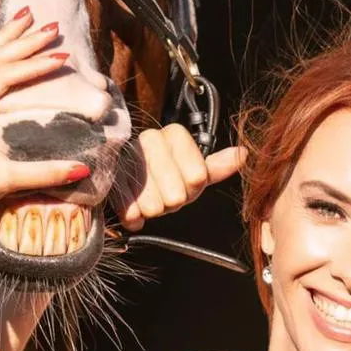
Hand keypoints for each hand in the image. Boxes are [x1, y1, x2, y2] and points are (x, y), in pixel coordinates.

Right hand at [111, 124, 245, 230]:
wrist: (122, 179)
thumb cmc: (163, 176)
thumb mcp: (192, 169)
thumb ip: (216, 165)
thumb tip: (243, 154)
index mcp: (174, 134)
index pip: (198, 175)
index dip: (193, 185)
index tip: (186, 181)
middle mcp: (149, 139)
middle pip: (176, 193)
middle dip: (173, 199)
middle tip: (167, 193)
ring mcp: (125, 158)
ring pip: (154, 204)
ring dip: (155, 208)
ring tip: (151, 198)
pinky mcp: (107, 179)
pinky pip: (130, 211)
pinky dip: (135, 217)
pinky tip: (136, 208)